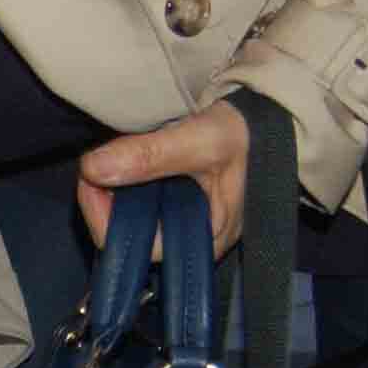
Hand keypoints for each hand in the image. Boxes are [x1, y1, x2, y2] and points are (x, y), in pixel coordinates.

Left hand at [76, 100, 250, 256]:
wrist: (275, 118)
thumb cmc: (250, 136)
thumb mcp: (204, 140)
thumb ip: (152, 154)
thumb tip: (92, 167)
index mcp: (203, 240)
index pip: (135, 249)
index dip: (104, 217)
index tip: (91, 178)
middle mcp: (190, 239)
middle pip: (126, 233)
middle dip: (104, 198)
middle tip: (96, 159)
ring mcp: (183, 222)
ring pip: (129, 215)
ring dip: (113, 186)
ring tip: (111, 154)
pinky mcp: (176, 203)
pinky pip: (138, 198)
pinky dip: (126, 179)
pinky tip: (126, 158)